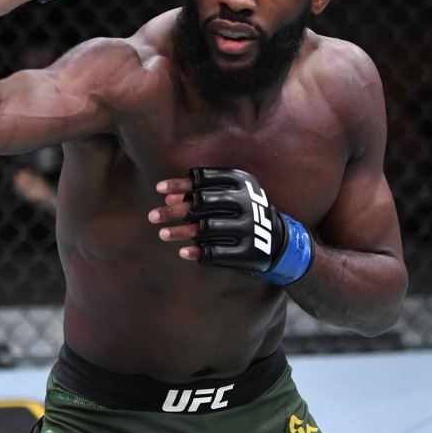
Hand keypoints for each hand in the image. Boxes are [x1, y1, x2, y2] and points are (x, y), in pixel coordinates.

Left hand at [150, 168, 313, 284]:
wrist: (280, 241)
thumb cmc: (244, 212)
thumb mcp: (231, 194)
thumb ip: (199, 191)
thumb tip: (166, 195)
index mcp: (243, 182)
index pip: (205, 180)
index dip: (180, 185)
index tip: (159, 190)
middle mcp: (247, 202)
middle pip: (201, 204)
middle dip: (173, 211)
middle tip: (152, 216)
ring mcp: (250, 228)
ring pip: (205, 228)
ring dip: (180, 232)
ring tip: (162, 234)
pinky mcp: (249, 251)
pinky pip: (217, 252)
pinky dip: (198, 252)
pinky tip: (183, 252)